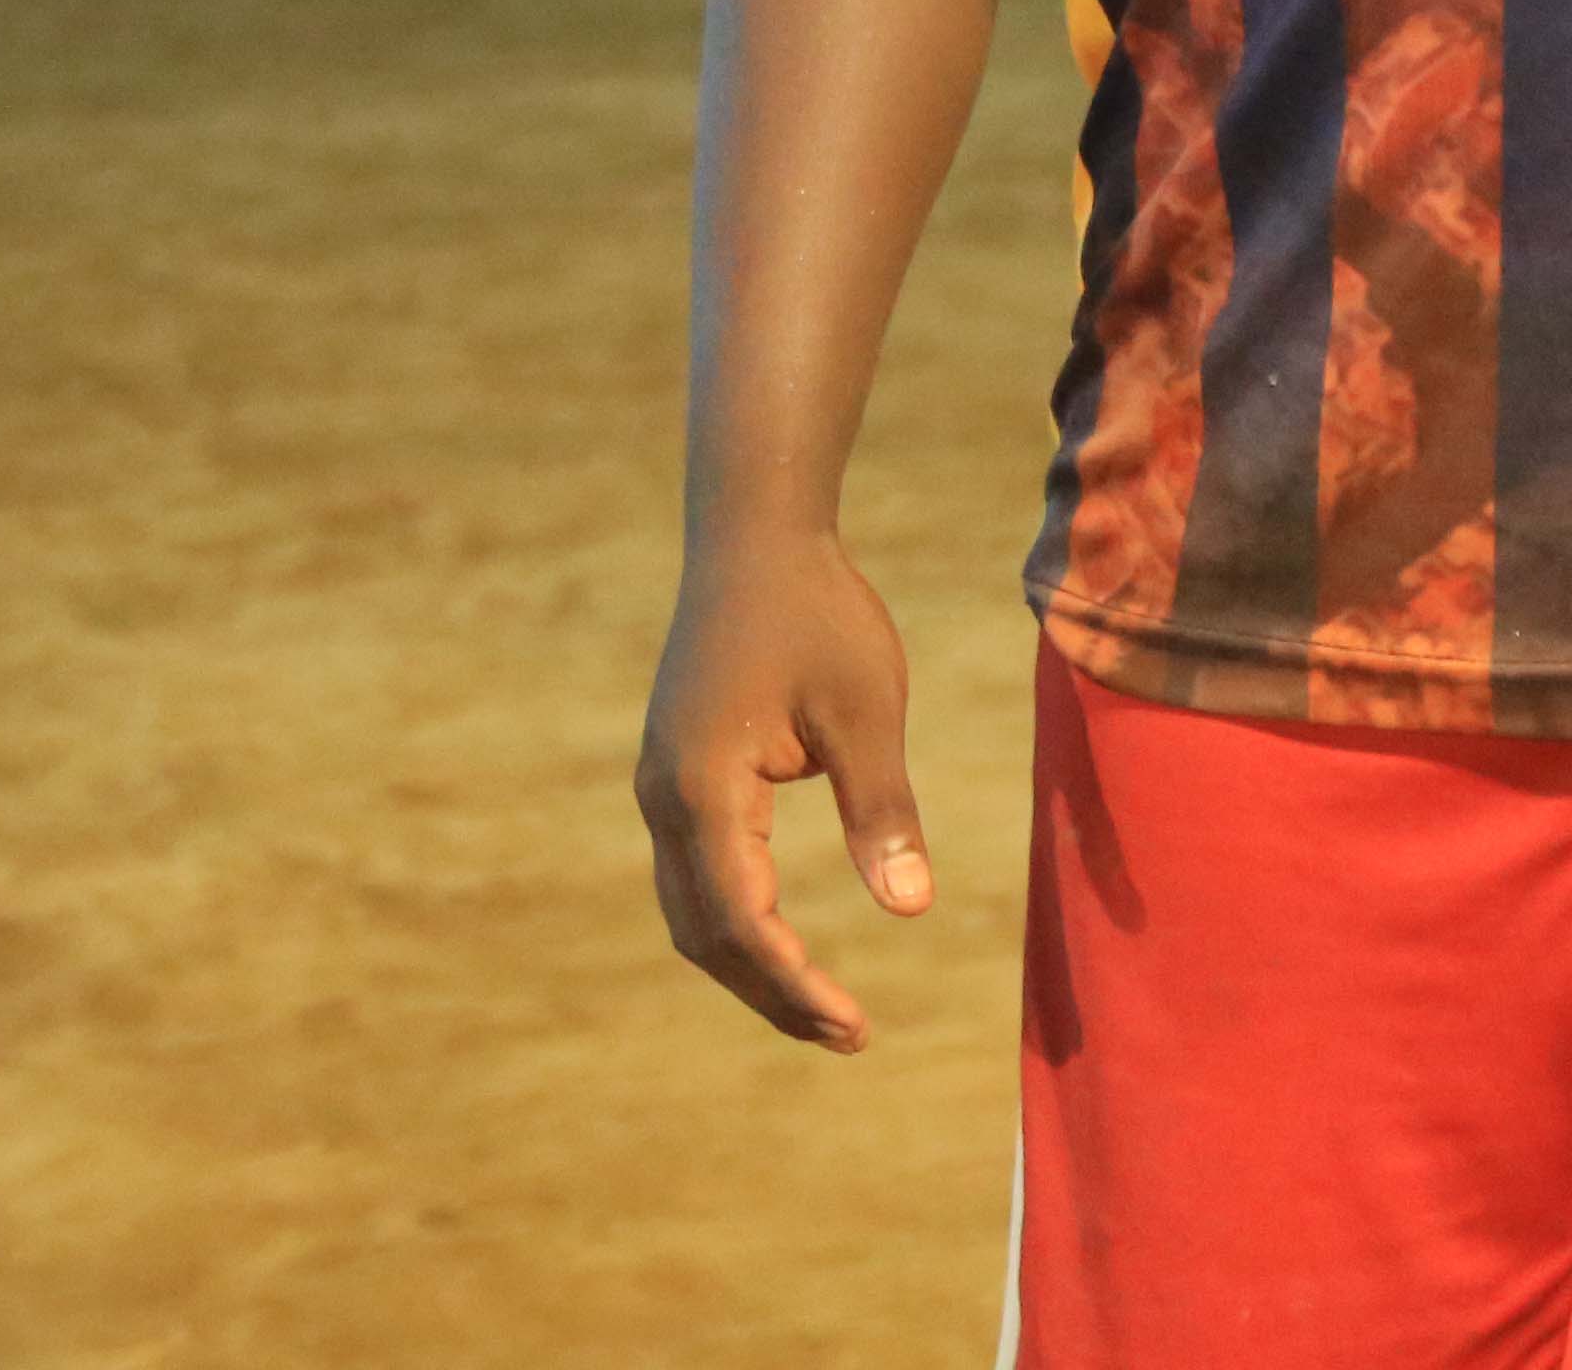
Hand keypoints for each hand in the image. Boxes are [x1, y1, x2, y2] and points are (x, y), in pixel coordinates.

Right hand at [635, 530, 932, 1049]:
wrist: (755, 536)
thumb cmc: (818, 613)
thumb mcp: (866, 709)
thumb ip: (881, 810)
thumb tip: (911, 910)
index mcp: (704, 786)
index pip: (741, 919)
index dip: (793, 983)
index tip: (853, 1027)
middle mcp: (664, 797)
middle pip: (705, 934)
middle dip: (772, 992)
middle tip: (848, 1035)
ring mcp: (661, 786)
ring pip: (693, 911)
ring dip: (752, 965)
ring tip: (823, 1008)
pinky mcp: (675, 774)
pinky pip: (696, 874)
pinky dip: (739, 922)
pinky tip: (787, 940)